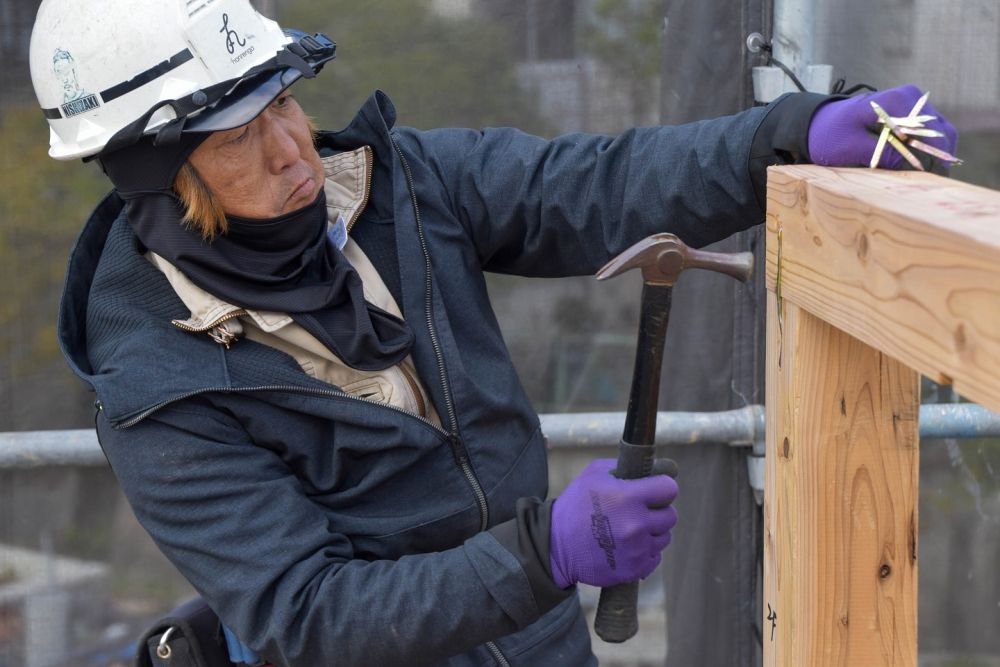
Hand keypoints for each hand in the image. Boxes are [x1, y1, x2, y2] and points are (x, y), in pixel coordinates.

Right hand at [549, 458, 677, 588]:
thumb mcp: (594, 475)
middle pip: (670, 515)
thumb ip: (624, 467)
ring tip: (630, 530)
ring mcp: (637, 549)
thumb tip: (655, 467)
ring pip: (664, 537)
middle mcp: (636, 524)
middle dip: (657, 511)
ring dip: (652, 532)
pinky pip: (655, 557)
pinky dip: (645, 552)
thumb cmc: (575, 506)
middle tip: (639, 511)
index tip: (654, 490)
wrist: (555, 546)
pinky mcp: (634, 569)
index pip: (669, 488)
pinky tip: (628, 546)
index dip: (662, 487)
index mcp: (628, 497)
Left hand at [807, 84, 957, 168]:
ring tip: (918, 179)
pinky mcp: (912, 116)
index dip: (932, 158)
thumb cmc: (830, 135)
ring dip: (932, 157)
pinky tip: (914, 169)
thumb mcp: (851, 148)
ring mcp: (914, 105)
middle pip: (942, 133)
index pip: (932, 132)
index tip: (924, 181)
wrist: (818, 124)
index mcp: (898, 101)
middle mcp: (912, 98)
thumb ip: (883, 154)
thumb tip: (915, 166)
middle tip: (922, 185)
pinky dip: (926, 153)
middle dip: (935, 160)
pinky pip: (931, 136)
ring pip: (940, 135)